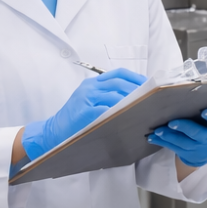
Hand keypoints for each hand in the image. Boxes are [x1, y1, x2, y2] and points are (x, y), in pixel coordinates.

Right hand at [21, 68, 146, 160]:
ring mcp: (86, 99)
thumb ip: (108, 97)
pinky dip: (121, 112)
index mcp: (92, 83)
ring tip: (147, 108)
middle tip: (153, 98)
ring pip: (116, 95)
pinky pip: (108, 110)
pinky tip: (132, 118)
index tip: (151, 85)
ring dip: (133, 101)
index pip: (119, 74)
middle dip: (139, 90)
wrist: (53, 133)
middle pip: (120, 82)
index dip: (136, 78)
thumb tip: (137, 98)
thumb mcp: (90, 102)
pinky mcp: (85, 112)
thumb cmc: (75, 121)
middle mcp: (89, 88)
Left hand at [148, 103, 206, 167]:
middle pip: (197, 134)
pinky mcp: (184, 152)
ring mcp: (196, 148)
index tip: (205, 111)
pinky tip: (152, 137)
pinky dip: (161, 142)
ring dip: (169, 136)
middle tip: (173, 122)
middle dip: (185, 128)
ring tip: (158, 130)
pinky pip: (172, 147)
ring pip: (182, 142)